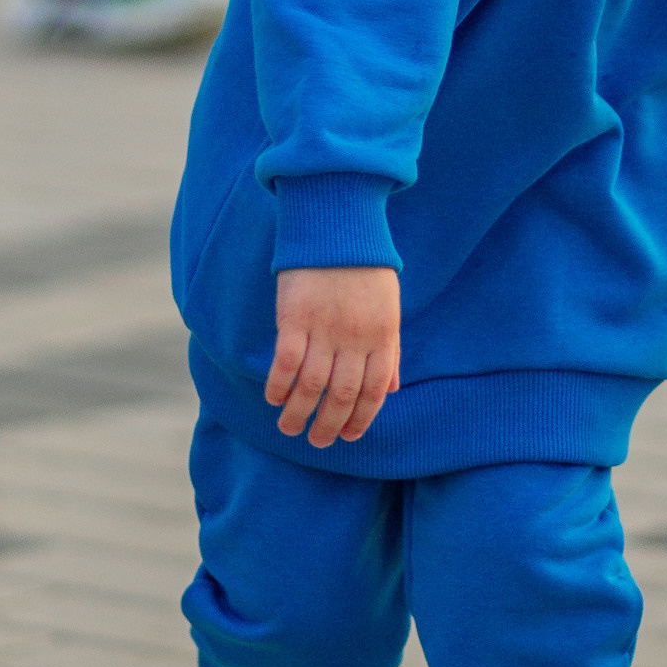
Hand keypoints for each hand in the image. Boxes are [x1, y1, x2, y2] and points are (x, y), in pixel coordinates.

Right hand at [269, 266, 400, 447]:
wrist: (338, 225)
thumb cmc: (366, 269)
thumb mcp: (389, 308)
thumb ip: (390, 350)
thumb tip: (392, 389)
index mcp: (382, 337)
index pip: (374, 391)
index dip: (361, 419)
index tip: (348, 437)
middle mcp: (355, 338)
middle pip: (341, 394)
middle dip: (329, 424)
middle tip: (316, 441)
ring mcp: (324, 328)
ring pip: (311, 385)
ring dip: (299, 413)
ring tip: (289, 428)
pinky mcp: (295, 316)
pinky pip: (286, 362)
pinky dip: (279, 385)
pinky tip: (274, 398)